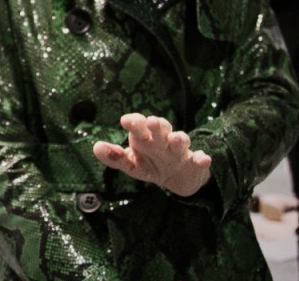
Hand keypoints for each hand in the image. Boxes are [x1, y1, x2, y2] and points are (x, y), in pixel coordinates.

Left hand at [93, 113, 211, 196]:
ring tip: (176, 138)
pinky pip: (200, 159)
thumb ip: (115, 157)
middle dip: (156, 126)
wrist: (178, 178)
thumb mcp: (132, 164)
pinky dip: (202, 158)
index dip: (135, 122)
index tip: (126, 121)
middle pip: (160, 129)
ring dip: (179, 138)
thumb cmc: (150, 164)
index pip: (140, 126)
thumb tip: (95, 147)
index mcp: (146, 138)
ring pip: (180, 141)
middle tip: (151, 122)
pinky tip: (203, 158)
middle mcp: (163, 141)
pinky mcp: (195, 162)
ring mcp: (180, 151)